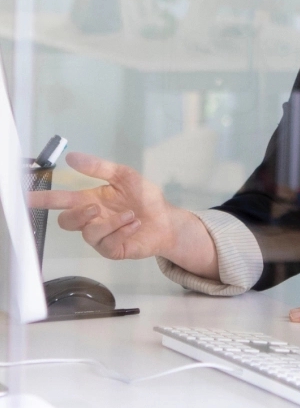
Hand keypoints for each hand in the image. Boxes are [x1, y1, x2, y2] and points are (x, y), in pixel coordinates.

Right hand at [29, 152, 216, 274]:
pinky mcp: (113, 250)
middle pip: (66, 222)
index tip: (25, 198)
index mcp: (90, 200)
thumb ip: (98, 167)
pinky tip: (135, 223)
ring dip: (111, 221)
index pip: (60, 200)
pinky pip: (108, 243)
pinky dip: (122, 230)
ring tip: (130, 214)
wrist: (166, 219)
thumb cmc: (145, 198)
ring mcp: (101, 236)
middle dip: (77, 215)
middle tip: (94, 207)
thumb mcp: (124, 176)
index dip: (42, 200)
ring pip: (89, 233)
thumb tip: (71, 157)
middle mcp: (92, 219)